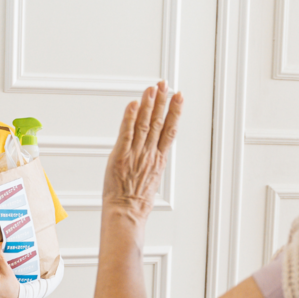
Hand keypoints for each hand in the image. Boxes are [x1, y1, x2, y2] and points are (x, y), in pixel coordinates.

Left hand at [103, 81, 182, 221]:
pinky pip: (126, 133)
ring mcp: (135, 154)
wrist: (127, 213)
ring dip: (148, 104)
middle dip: (162, 101)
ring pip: (144, 124)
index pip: (170, 130)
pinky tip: (134, 104)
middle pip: (158, 122)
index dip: (175, 111)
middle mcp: (149, 154)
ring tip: (152, 88)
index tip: (179, 97)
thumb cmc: (136, 203)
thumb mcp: (151, 181)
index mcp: (159, 160)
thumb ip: (152, 163)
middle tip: (165, 84)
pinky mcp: (120, 156)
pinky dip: (130, 118)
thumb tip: (153, 155)